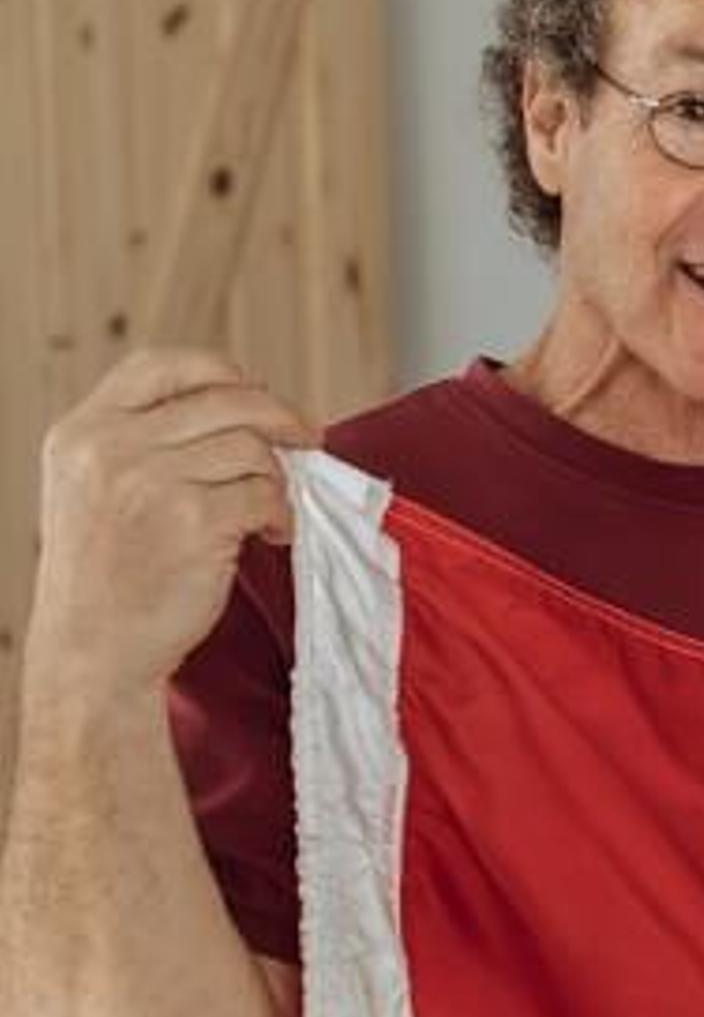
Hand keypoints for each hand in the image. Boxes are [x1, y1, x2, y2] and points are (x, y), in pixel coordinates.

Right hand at [23, 351, 312, 709]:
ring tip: (267, 511)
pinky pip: (267, 494)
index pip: (161, 365)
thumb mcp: (93, 487)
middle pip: (227, 399)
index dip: (220, 371)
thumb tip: (241, 399)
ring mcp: (151, 480)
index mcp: (82, 431)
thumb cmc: (105, 576)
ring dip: (277, 479)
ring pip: (253, 447)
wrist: (93, 651)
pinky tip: (270, 535)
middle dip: (281, 418)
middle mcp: (110, 447)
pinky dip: (281, 515)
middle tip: (309, 439)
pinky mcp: (196, 520)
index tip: (256, 390)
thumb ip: (144, 439)